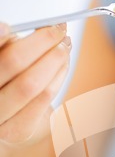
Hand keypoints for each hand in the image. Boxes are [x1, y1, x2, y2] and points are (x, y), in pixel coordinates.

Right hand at [0, 21, 70, 145]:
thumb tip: (13, 28)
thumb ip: (5, 46)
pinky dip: (58, 76)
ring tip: (65, 44)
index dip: (1, 38)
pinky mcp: (18, 130)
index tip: (18, 26)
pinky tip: (64, 64)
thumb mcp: (1, 60)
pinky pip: (45, 98)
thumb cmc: (4, 84)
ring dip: (56, 59)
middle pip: (13, 62)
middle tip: (58, 30)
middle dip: (42, 42)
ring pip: (33, 83)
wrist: (5, 121)